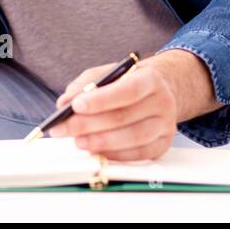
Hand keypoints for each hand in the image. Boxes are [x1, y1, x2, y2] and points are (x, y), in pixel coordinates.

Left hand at [46, 60, 178, 161]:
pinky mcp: (163, 144)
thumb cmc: (129, 82)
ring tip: (78, 141)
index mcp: (150, 78)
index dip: (100, 100)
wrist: (160, 91)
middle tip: (64, 128)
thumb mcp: (109, 74)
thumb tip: (64, 103)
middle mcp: (162, 101)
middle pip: (124, 117)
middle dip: (89, 124)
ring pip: (132, 138)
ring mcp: (165, 125)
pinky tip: (97, 151)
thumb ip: (86, 85)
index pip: (127, 91)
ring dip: (100, 142)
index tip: (75, 106)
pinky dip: (115, 154)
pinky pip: (139, 154)